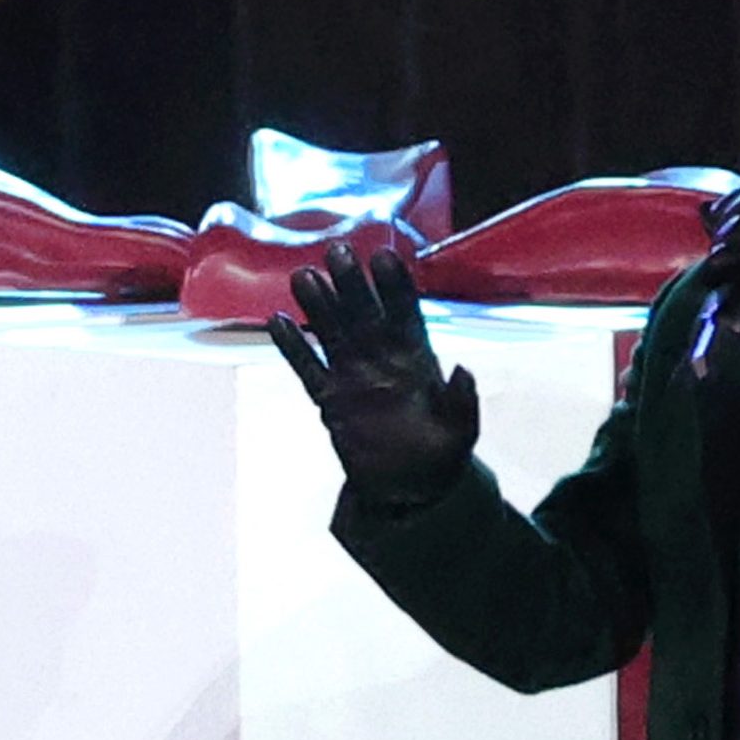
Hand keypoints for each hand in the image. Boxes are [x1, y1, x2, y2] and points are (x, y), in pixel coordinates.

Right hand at [266, 247, 482, 497]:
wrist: (410, 488)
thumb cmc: (442, 456)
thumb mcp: (462, 432)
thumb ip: (462, 401)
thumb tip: (462, 370)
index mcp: (417, 360)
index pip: (405, 315)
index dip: (395, 287)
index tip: (383, 258)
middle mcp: (381, 360)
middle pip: (363, 314)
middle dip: (351, 283)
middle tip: (337, 251)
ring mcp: (353, 377)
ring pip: (331, 334)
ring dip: (318, 305)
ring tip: (303, 275)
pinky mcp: (329, 400)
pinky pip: (308, 369)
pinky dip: (292, 347)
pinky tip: (277, 322)